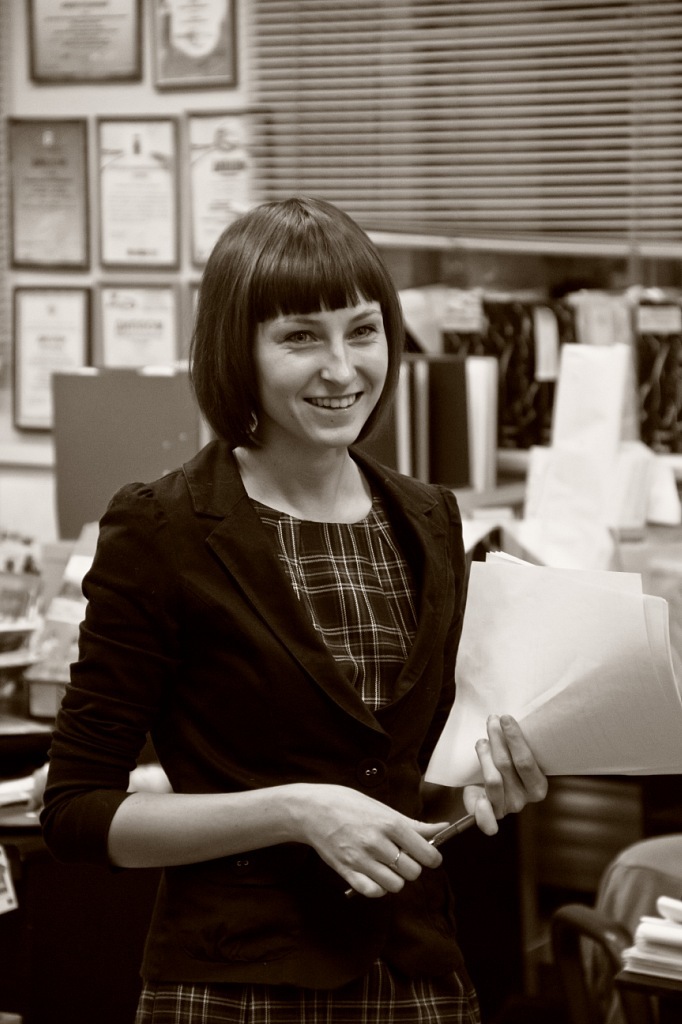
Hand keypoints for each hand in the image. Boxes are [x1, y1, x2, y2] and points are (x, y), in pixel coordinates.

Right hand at [292, 783, 446, 898]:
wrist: (313, 809)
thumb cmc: (349, 804)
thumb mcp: (382, 808)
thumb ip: (413, 823)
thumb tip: (441, 828)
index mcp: (389, 823)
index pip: (425, 852)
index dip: (432, 858)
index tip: (430, 856)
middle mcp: (376, 843)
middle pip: (412, 871)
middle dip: (412, 867)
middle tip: (404, 858)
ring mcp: (360, 859)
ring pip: (395, 885)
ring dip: (396, 878)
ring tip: (388, 866)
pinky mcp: (346, 871)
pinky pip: (373, 892)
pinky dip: (378, 888)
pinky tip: (375, 875)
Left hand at [464, 715, 547, 834]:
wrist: (492, 785)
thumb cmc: (509, 763)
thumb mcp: (517, 754)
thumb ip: (518, 744)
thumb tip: (507, 719)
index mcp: (538, 786)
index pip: (525, 761)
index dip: (514, 739)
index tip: (506, 718)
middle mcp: (523, 800)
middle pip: (506, 766)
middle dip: (497, 739)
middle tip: (492, 720)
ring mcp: (506, 808)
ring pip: (493, 780)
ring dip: (484, 756)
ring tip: (482, 741)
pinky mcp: (488, 814)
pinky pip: (486, 820)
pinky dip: (483, 812)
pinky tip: (481, 801)